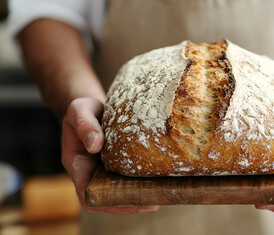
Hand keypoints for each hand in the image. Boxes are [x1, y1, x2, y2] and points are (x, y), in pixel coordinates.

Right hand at [61, 97, 159, 213]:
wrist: (92, 107)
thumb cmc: (84, 108)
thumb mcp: (80, 110)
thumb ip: (85, 125)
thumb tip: (95, 145)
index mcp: (77, 163)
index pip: (86, 192)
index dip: (103, 201)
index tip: (124, 201)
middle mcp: (90, 172)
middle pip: (105, 199)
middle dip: (126, 205)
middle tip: (151, 203)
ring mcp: (103, 171)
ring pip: (117, 193)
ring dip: (136, 198)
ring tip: (158, 197)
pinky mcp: (117, 166)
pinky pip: (126, 180)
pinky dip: (139, 184)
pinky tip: (156, 183)